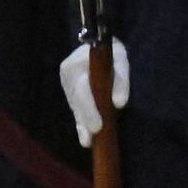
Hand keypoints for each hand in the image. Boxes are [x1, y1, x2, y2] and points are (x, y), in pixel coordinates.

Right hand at [57, 36, 118, 150]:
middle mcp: (66, 77)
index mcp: (74, 66)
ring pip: (75, 108)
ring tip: (89, 141)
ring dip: (82, 125)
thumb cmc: (111, 53)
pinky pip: (76, 110)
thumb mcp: (120, 60)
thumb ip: (121, 80)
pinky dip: (81, 124)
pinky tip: (86, 138)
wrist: (99, 45)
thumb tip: (119, 103)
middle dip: (85, 121)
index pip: (81, 90)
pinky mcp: (71, 94)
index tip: (97, 127)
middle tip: (91, 139)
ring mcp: (67, 86)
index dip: (89, 110)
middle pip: (76, 103)